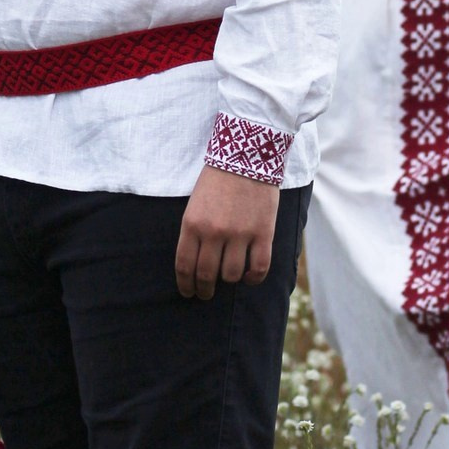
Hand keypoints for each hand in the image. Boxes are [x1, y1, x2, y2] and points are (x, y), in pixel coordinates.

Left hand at [175, 167, 278, 300]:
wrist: (246, 155)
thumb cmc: (217, 179)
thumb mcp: (194, 204)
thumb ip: (194, 232)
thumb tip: (195, 265)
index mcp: (192, 224)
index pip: (185, 266)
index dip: (186, 285)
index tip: (188, 293)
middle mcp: (214, 232)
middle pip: (206, 275)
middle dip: (204, 290)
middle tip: (206, 294)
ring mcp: (240, 234)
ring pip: (231, 275)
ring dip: (228, 281)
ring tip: (229, 278)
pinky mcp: (263, 233)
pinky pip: (258, 268)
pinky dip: (252, 278)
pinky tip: (248, 277)